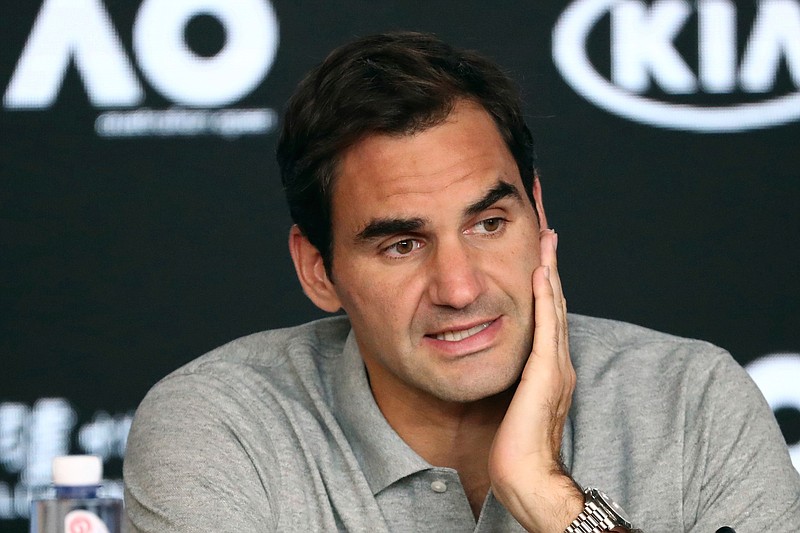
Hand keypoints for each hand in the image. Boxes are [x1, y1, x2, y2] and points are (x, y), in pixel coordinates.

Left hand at [488, 229, 582, 531]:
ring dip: (550, 270)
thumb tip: (490, 357)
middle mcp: (557, 361)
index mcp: (550, 366)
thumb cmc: (515, 446)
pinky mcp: (546, 374)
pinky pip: (546, 327)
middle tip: (547, 229)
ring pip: (553, 307)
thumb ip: (512, 378)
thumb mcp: (511, 401)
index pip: (547, 313)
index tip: (537, 252)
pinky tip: (541, 273)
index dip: (544, 281)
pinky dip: (545, 298)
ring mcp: (555, 366)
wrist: (526, 474)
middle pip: (554, 302)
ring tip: (547, 239)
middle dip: (550, 264)